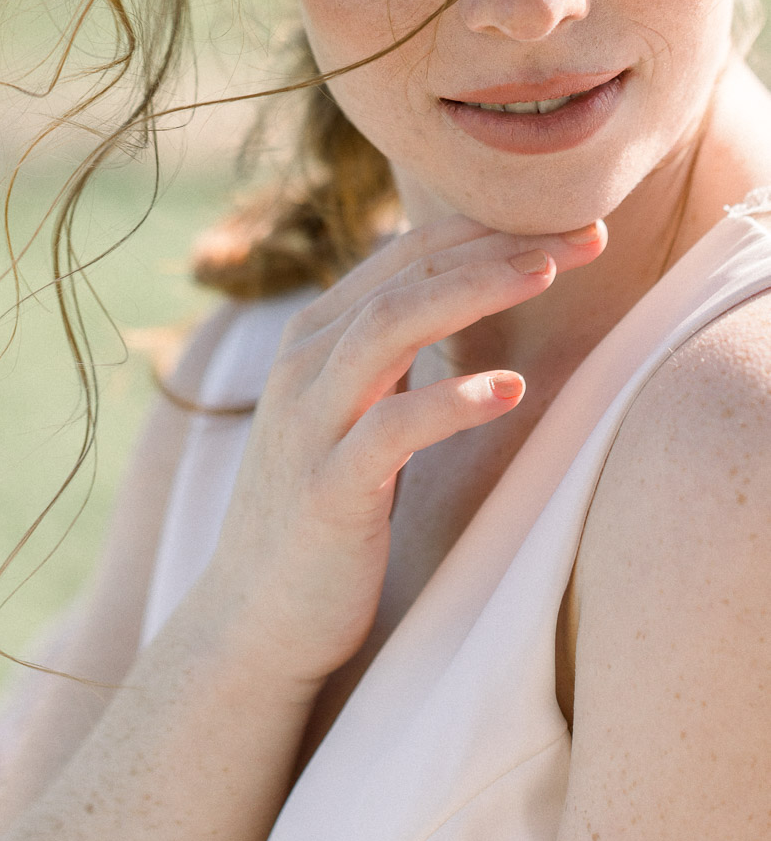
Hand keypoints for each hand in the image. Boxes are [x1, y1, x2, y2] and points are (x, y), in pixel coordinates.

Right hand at [199, 213, 606, 696]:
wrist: (254, 617)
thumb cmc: (326, 510)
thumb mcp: (354, 412)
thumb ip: (387, 353)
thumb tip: (451, 295)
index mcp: (314, 338)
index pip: (407, 257)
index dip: (486, 230)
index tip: (566, 223)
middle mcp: (303, 365)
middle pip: (407, 278)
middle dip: (498, 248)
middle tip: (586, 234)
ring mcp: (309, 424)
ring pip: (389, 329)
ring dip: (474, 293)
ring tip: (549, 274)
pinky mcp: (326, 488)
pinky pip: (391, 429)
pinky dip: (450, 402)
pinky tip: (509, 391)